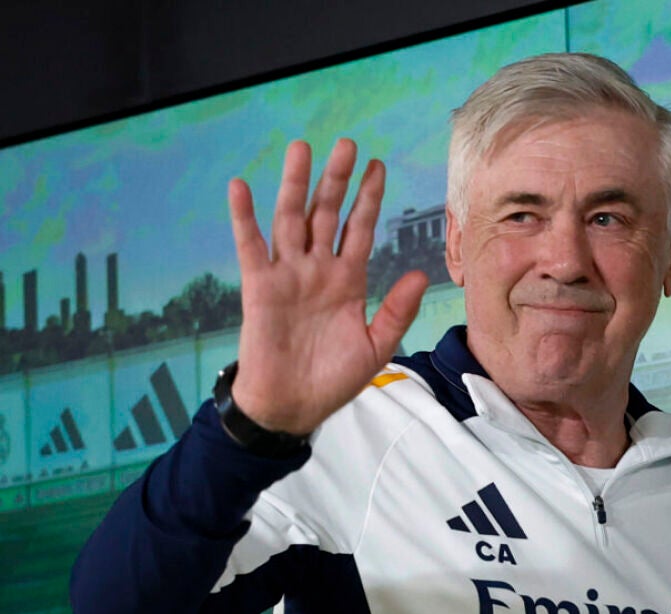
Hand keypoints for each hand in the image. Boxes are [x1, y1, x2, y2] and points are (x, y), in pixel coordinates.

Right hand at [227, 139, 427, 434]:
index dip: (369, 198)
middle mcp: (318, 269)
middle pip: (328, 213)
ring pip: (292, 219)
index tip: (378, 166)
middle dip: (337, 179)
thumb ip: (397, 310)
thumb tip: (422, 274)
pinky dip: (244, 217)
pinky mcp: (259, 287)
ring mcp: (288, 275)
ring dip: (296, 185)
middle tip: (346, 143)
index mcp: (348, 280)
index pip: (360, 228)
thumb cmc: (333, 379)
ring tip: (301, 149)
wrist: (292, 406)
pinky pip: (250, 246)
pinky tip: (241, 187)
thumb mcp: (376, 346)